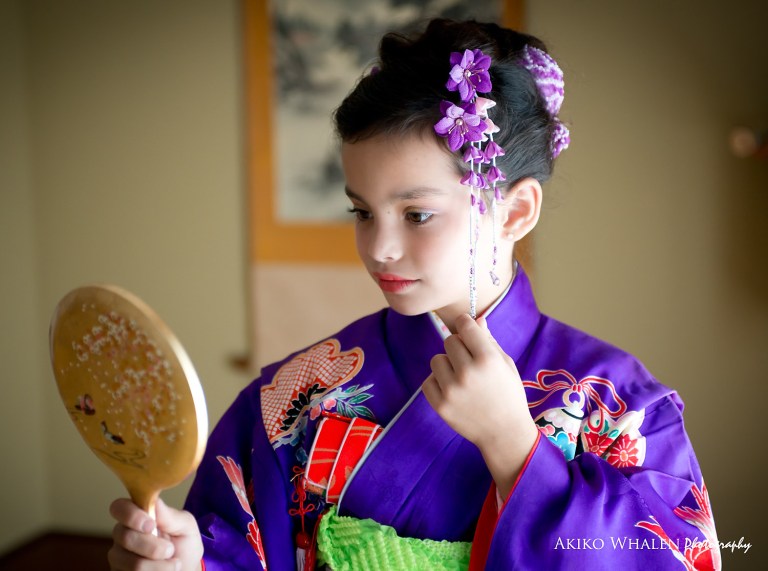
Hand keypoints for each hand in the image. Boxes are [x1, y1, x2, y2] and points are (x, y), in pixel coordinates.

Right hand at [108, 497, 202, 570]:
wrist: (186, 569)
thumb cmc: (184, 544)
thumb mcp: (185, 526)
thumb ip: (169, 515)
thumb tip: (154, 500)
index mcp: (137, 516)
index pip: (119, 507)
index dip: (131, 515)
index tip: (152, 525)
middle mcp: (122, 536)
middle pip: (125, 537)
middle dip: (153, 546)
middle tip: (170, 550)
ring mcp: (119, 558)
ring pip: (132, 563)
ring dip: (159, 566)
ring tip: (173, 564)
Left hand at [422, 314, 537, 496]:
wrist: (504, 433)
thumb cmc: (509, 395)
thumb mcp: (506, 365)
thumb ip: (489, 340)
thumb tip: (476, 319)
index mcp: (487, 359)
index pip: (464, 325)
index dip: (466, 326)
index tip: (468, 332)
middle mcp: (467, 372)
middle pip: (449, 341)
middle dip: (458, 347)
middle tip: (469, 362)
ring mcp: (451, 390)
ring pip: (436, 359)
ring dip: (447, 365)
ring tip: (462, 379)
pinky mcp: (440, 404)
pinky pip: (428, 380)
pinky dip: (438, 383)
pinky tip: (453, 392)